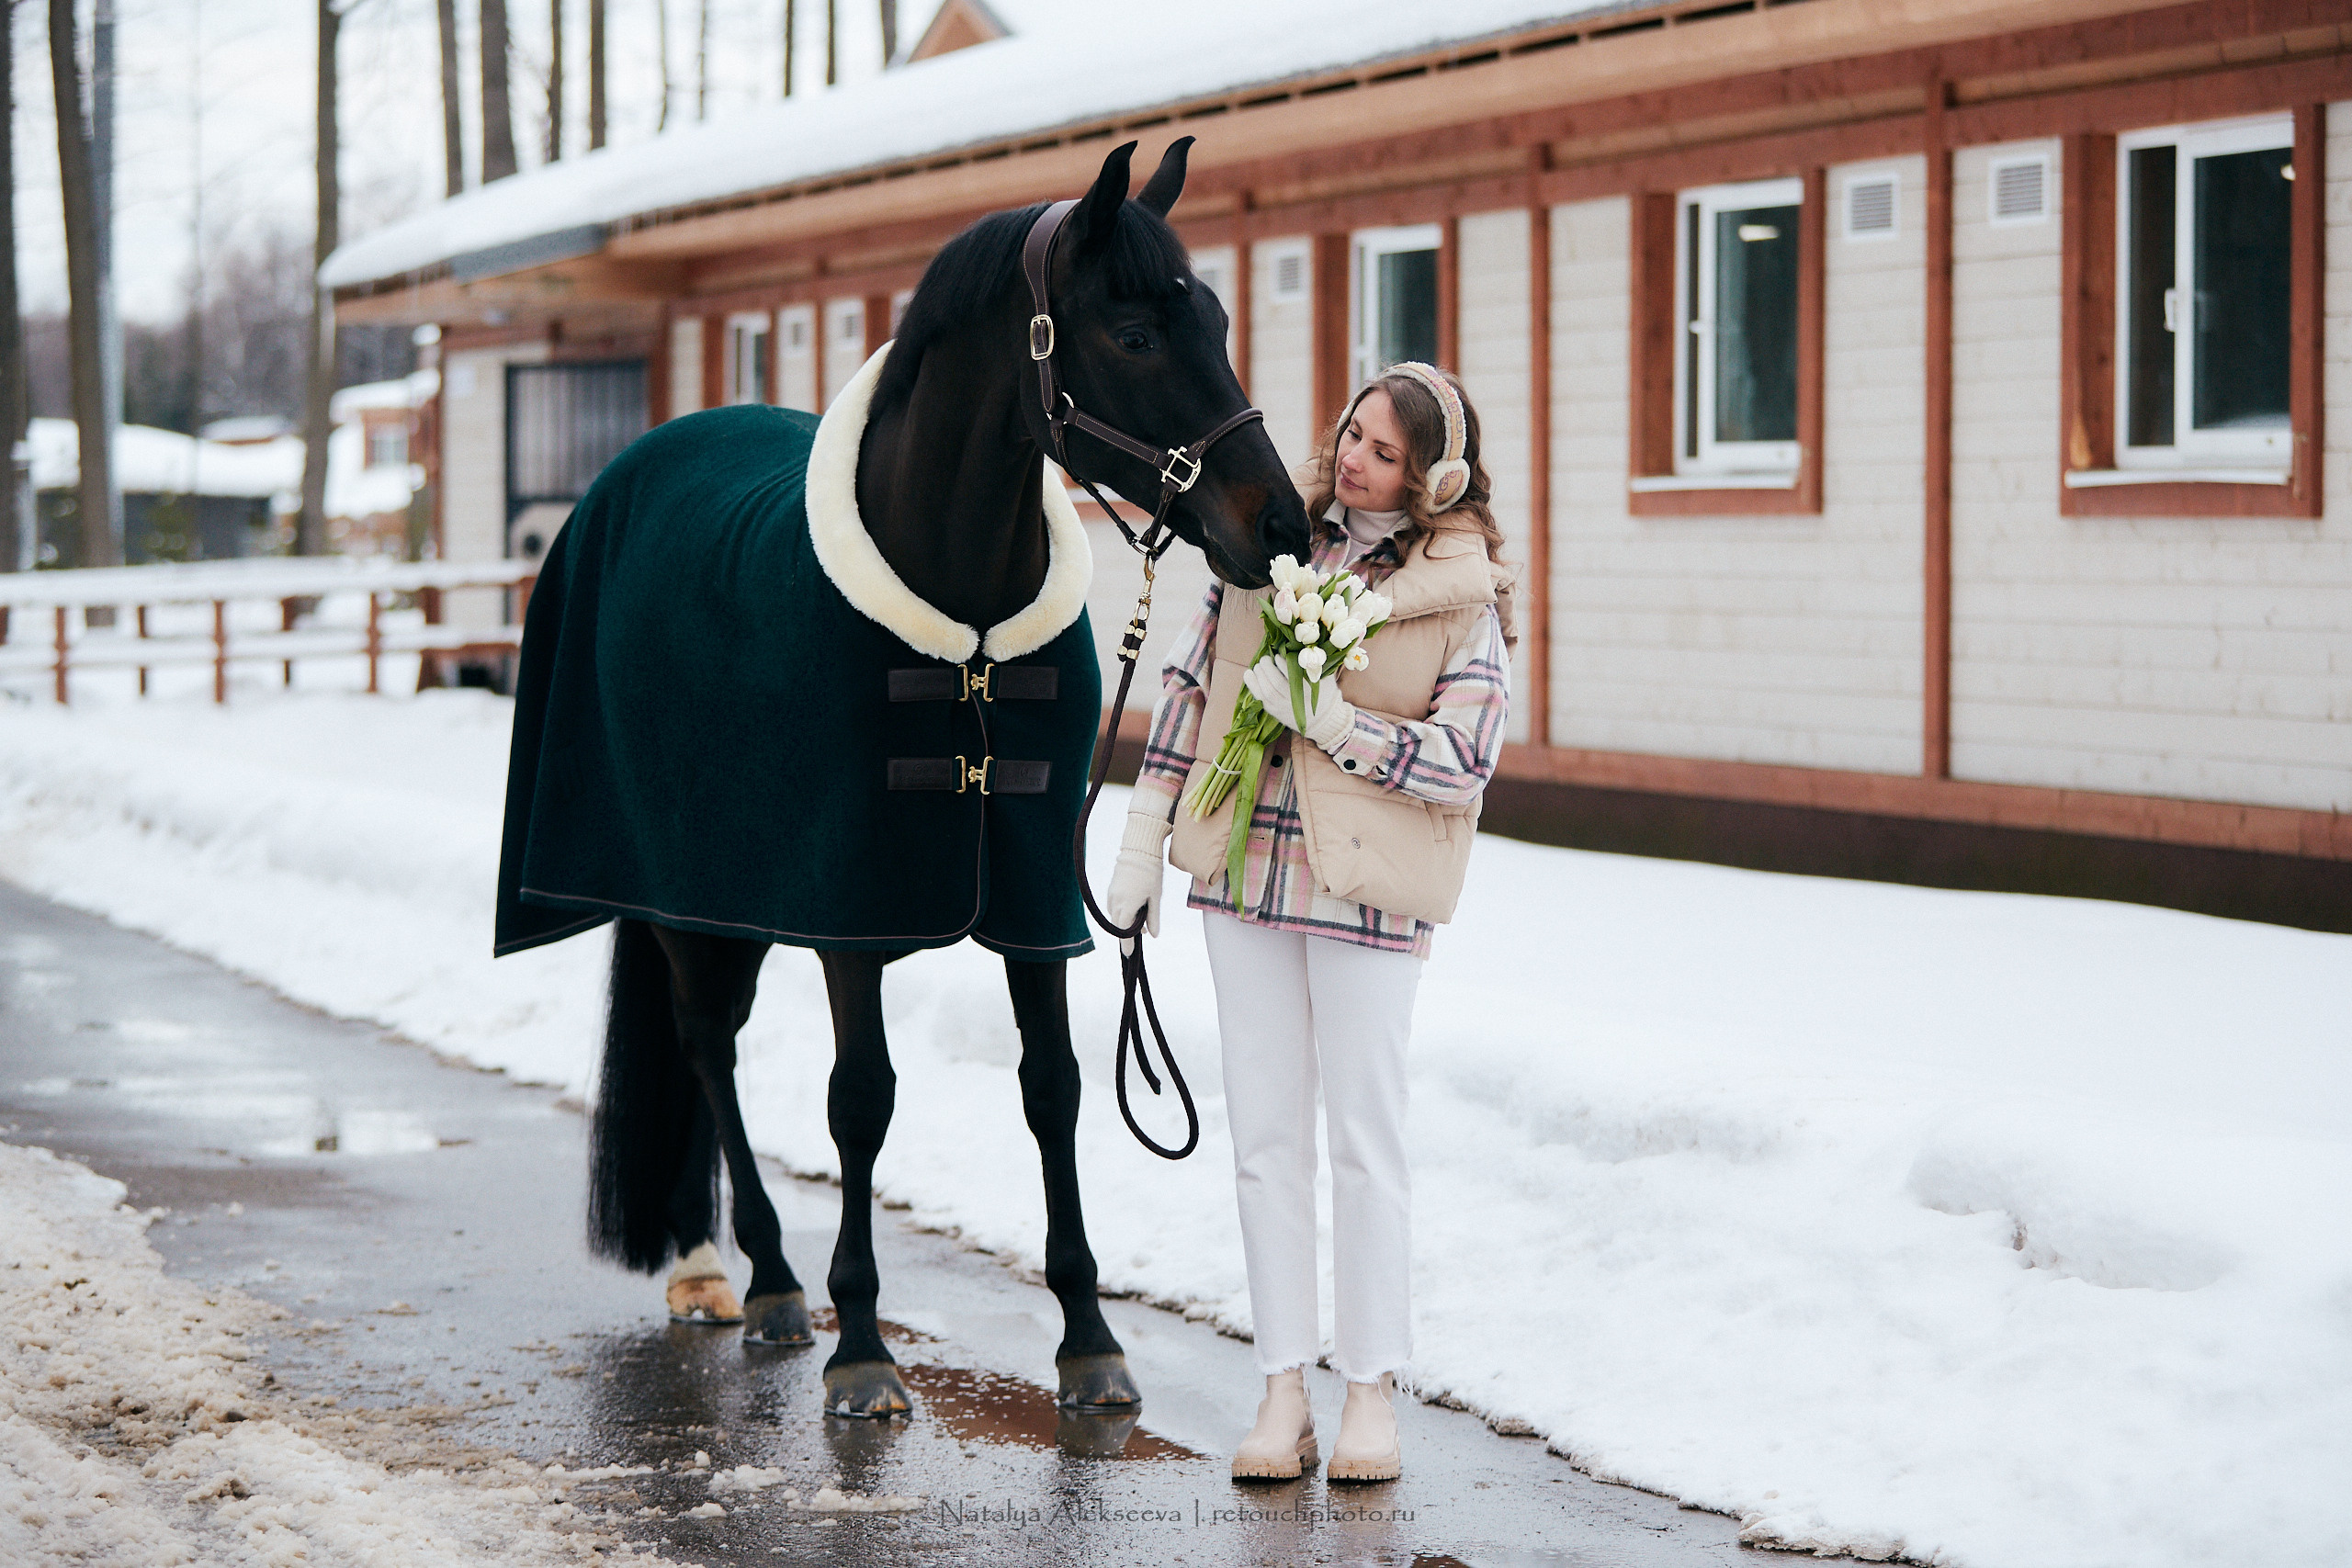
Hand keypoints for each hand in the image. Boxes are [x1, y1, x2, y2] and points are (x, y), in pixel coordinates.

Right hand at [1107, 805, 1171, 952]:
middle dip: (1127, 934)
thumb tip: (1153, 935)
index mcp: (1127, 906)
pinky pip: (1114, 906)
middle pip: (1118, 925)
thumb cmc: (1151, 874)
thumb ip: (1153, 917)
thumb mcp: (1155, 897)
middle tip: (1138, 938)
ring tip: (1141, 921)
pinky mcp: (1111, 889)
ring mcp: (1112, 895)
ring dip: (1125, 922)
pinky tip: (1134, 908)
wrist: (1139, 851)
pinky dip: (1122, 912)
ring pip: (1116, 916)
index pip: (1124, 932)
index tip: (1129, 954)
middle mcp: (1116, 902)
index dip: (1127, 944)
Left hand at [1243, 656, 1354, 751]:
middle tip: (1265, 659)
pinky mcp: (1275, 712)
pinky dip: (1252, 685)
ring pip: (1267, 691)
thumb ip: (1315, 663)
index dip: (1282, 664)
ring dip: (1259, 675)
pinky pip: (1260, 699)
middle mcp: (1295, 702)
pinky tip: (1249, 674)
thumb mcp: (1325, 677)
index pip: (1293, 676)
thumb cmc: (1325, 693)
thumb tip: (1301, 645)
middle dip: (1267, 668)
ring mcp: (1284, 708)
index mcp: (1310, 691)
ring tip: (1258, 665)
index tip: (1277, 655)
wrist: (1323, 720)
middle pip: (1276, 684)